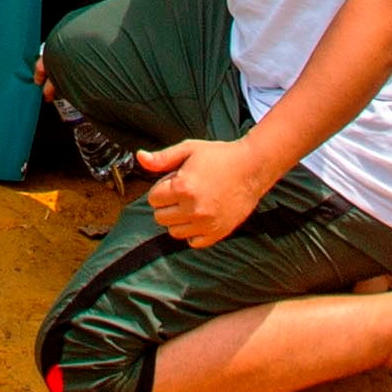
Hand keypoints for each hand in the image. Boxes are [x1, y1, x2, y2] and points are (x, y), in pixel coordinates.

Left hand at [133, 136, 263, 248]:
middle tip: (183, 193)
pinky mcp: (218, 232)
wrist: (252, 168)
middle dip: (167, 204)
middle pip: (160, 217)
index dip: (161, 189)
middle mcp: (193, 208)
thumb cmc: (219, 156)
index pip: (153, 199)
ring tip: (191, 204)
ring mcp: (206, 223)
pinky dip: (193, 232)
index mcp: (183, 187)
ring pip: (174, 231)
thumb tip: (140, 157)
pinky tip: (201, 217)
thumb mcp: (189, 150)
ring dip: (178, 219)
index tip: (175, 181)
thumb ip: (162, 158)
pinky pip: (193, 242)